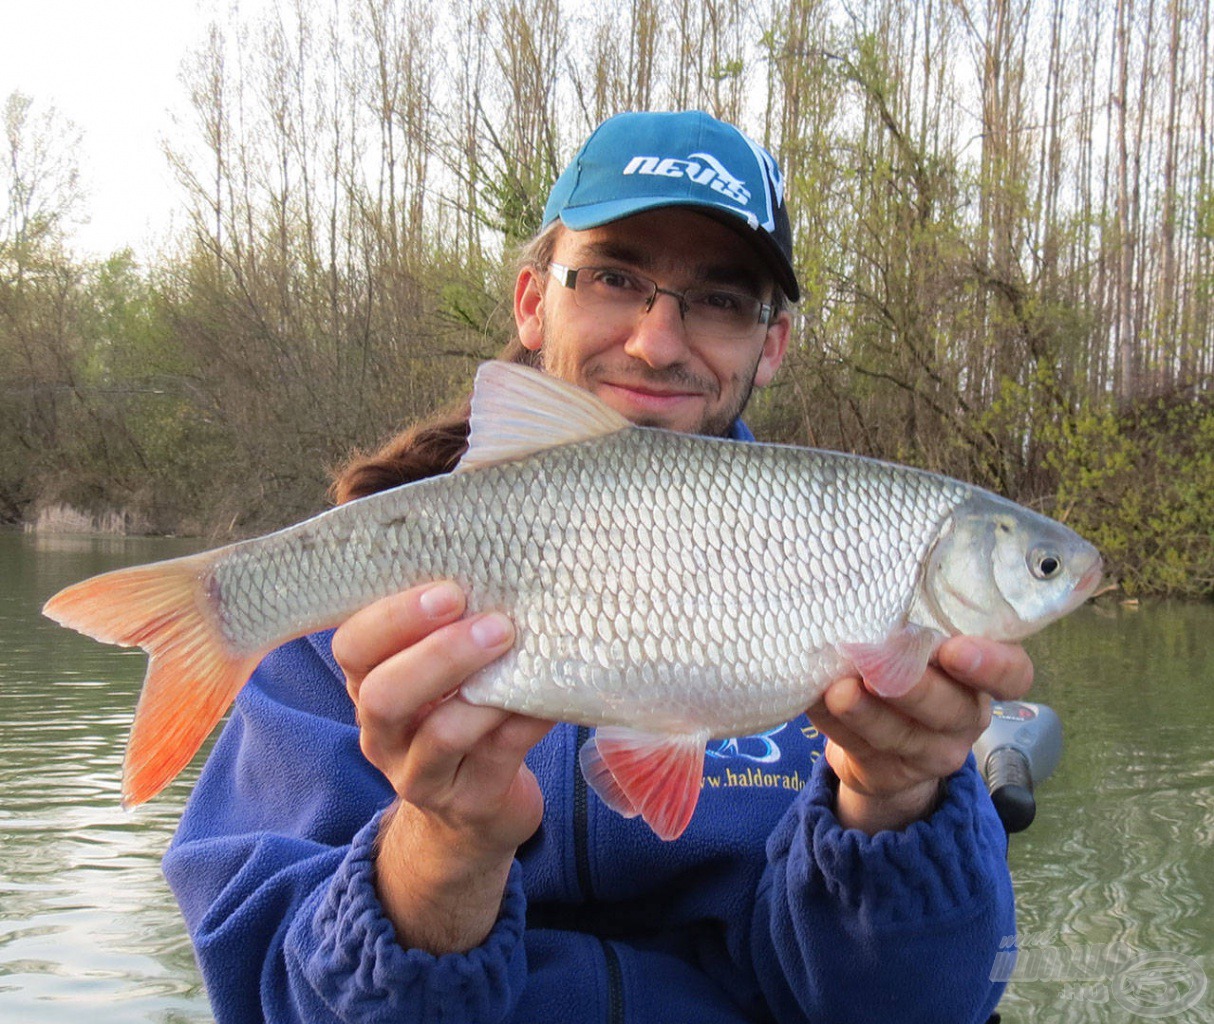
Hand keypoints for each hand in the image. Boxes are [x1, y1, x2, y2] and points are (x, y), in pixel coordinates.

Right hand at [331, 581, 552, 952]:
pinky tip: (551, 694)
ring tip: (520, 653)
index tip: (448, 591)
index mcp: (368, 684)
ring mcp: (423, 775)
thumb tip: (486, 556)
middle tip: (494, 624)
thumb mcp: (436, 669)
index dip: (393, 617)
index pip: (352, 646)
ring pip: (440, 734)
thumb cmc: (457, 712)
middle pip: (383, 694)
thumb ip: (444, 621)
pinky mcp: (471, 801)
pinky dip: (527, 718)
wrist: (472, 813)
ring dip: (484, 689)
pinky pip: (499, 756)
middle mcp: (383, 733)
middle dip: (438, 653)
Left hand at [807, 636, 1032, 833]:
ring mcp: (930, 751)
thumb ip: (907, 619)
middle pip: (951, 708)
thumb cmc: (901, 663)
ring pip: (901, 735)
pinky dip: (833, 724)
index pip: (1012, 674)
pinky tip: (814, 702)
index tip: (955, 650)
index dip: (991, 665)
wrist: (876, 737)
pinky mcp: (889, 772)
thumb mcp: (915, 639)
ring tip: (839, 691)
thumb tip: (866, 584)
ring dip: (867, 712)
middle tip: (879, 670)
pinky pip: (860, 749)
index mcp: (980, 675)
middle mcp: (965, 715)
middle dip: (914, 688)